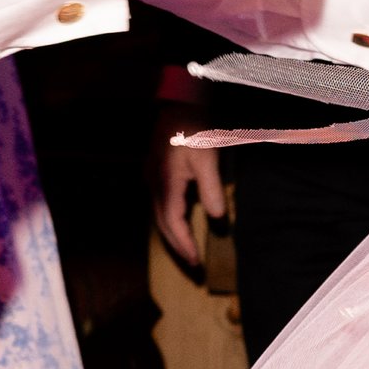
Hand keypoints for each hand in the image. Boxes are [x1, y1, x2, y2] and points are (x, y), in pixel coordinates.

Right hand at [153, 106, 229, 273]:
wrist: (176, 102)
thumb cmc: (194, 127)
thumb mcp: (207, 157)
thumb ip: (211, 189)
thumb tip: (217, 218)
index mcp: (166, 184)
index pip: (172, 223)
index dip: (183, 244)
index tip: (196, 262)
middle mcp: (154, 185)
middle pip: (162, 224)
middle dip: (176, 246)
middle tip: (192, 265)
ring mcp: (152, 178)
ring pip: (159, 215)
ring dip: (172, 234)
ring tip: (186, 249)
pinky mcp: (155, 172)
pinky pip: (160, 204)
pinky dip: (170, 219)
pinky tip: (179, 221)